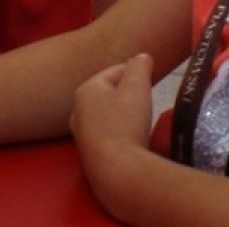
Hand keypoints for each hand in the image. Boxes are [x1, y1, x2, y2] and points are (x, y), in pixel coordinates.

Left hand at [70, 53, 155, 211]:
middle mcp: (77, 110)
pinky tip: (130, 139)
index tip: (151, 80)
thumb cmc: (125, 123)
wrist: (116, 171)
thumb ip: (139, 66)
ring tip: (140, 120)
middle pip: (108, 93)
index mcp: (86, 90)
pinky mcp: (89, 154)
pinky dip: (119, 132)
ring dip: (123, 114)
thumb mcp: (137, 87)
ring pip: (106, 115)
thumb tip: (142, 57)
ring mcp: (81, 134)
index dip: (136, 73)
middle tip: (146, 101)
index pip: (114, 71)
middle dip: (128, 94)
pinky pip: (107, 134)